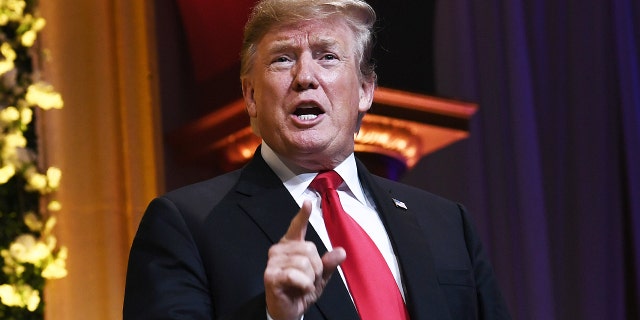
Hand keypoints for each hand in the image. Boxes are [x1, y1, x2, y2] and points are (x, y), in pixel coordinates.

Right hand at [264, 200, 345, 319]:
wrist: (288, 311)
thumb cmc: (301, 291)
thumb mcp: (320, 277)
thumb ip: (328, 264)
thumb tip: (341, 252)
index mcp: (291, 246)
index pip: (296, 227)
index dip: (303, 215)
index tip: (308, 202)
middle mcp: (279, 250)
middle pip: (309, 248)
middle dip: (316, 268)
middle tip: (309, 280)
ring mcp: (273, 262)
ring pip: (304, 262)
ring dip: (310, 279)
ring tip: (303, 286)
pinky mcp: (271, 276)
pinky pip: (295, 275)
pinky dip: (303, 285)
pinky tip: (299, 289)